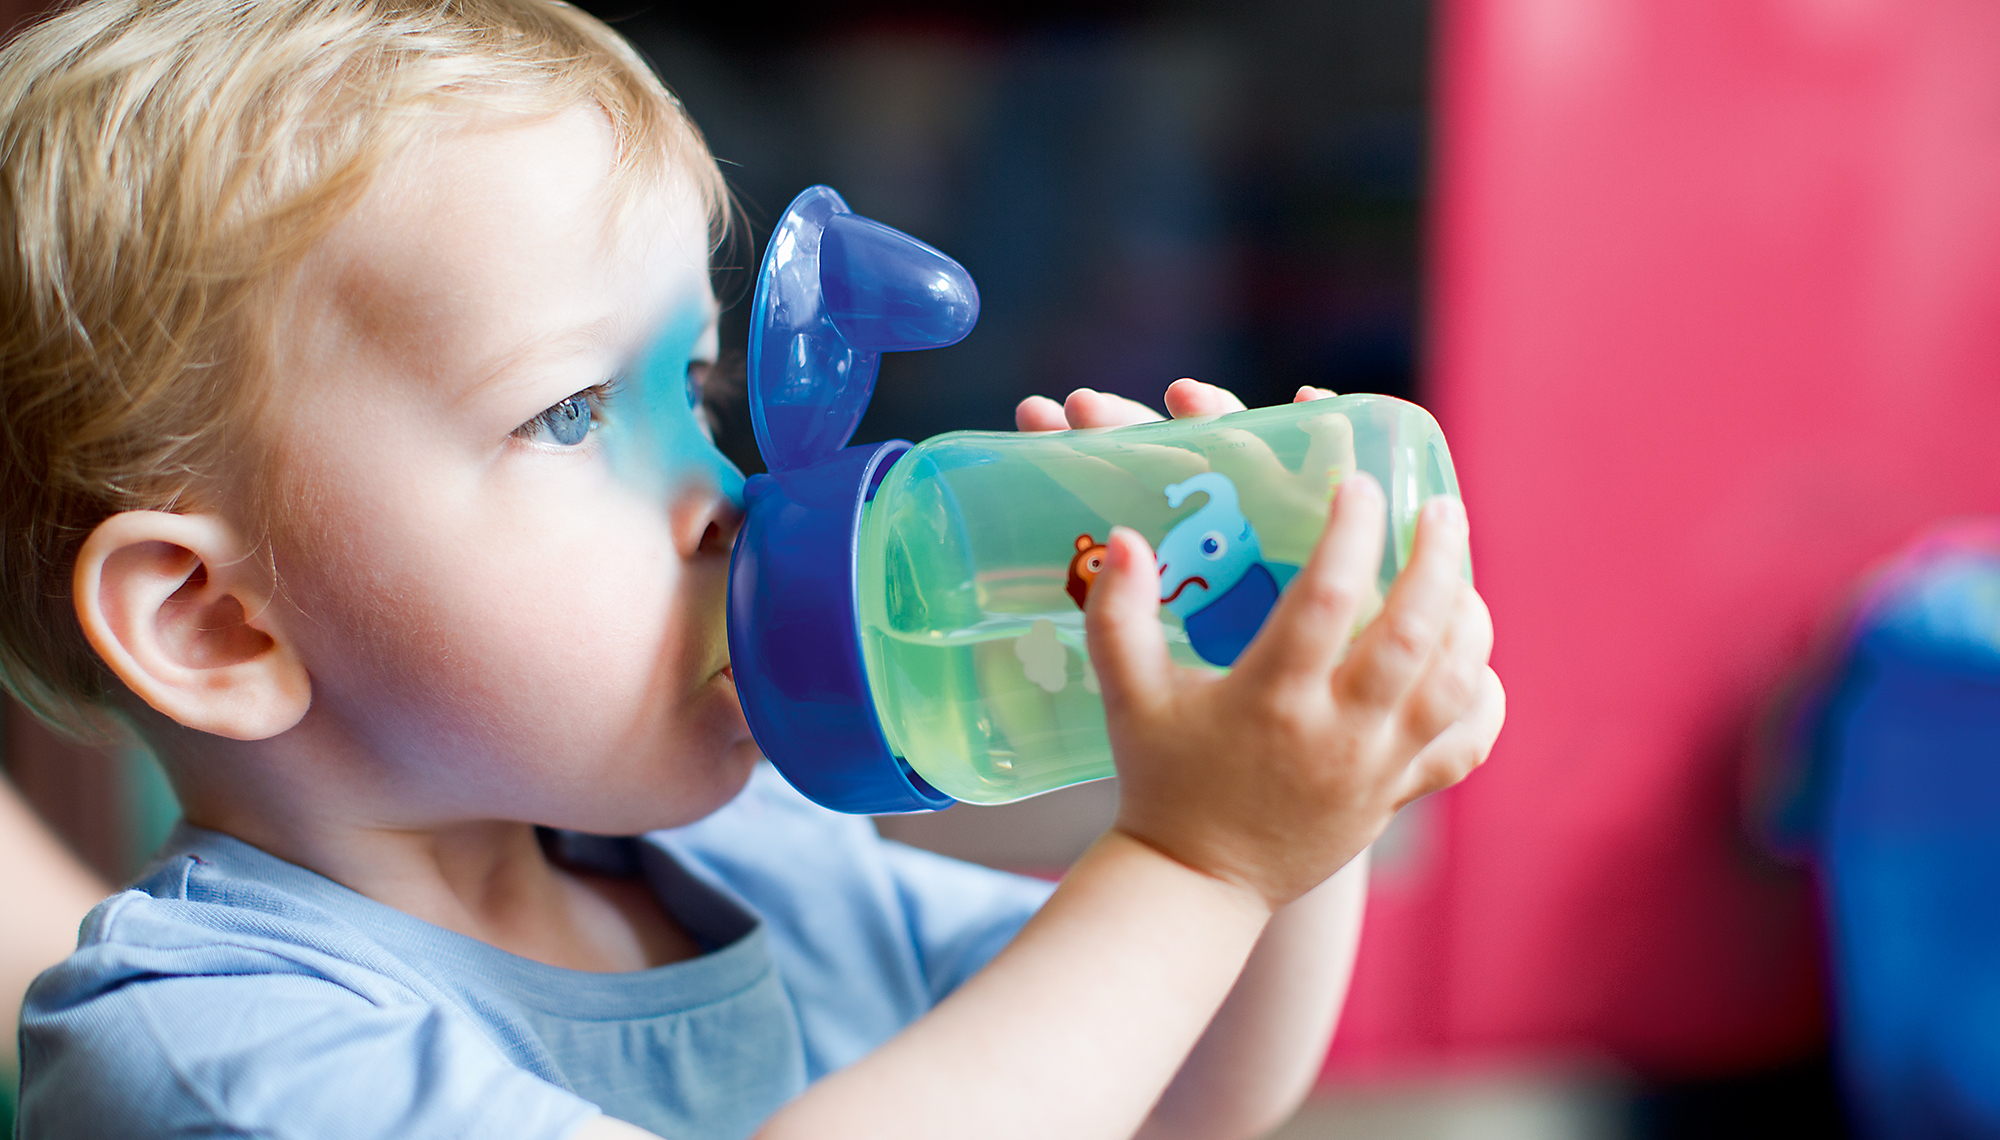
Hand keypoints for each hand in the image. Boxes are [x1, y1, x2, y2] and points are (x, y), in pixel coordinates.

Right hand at [1032, 380, 1502, 910]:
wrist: (1199, 881)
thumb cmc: (1161, 778)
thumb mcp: (1127, 696)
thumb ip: (1117, 615)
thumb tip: (1126, 535)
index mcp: (1269, 701)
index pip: (1324, 601)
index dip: (1348, 535)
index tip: (1354, 484)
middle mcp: (1335, 734)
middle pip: (1409, 636)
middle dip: (1436, 561)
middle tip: (1440, 508)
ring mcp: (1376, 769)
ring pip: (1451, 685)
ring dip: (1467, 619)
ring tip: (1458, 569)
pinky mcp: (1398, 795)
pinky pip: (1466, 745)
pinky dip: (1484, 698)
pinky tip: (1473, 657)